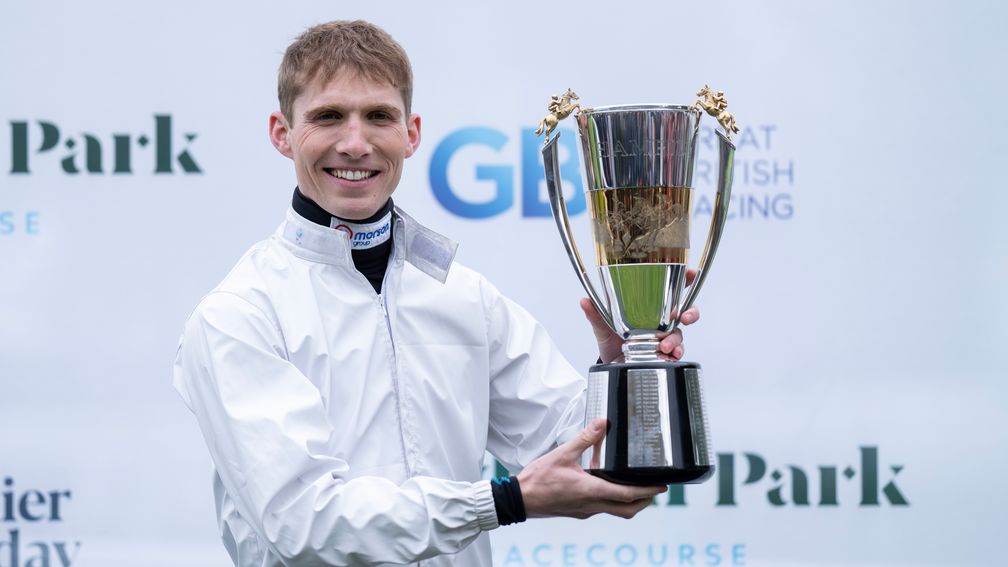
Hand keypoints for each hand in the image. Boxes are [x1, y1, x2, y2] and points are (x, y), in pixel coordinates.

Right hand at [517, 419, 665, 519]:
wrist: (520, 499)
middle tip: (655, 488)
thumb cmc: (538, 480)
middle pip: (627, 509)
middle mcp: (591, 504)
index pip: (627, 494)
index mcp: (591, 490)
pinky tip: (605, 481)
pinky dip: (611, 496)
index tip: (662, 486)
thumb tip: (601, 423)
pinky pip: (601, 506)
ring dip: (628, 500)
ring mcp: (585, 510)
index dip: (648, 490)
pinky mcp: (578, 510)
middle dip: (644, 501)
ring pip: (615, 510)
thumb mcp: (562, 454)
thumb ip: (584, 439)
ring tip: (635, 485)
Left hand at [579, 268, 699, 362]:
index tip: (691, 273)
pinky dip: (674, 354)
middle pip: (685, 311)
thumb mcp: (602, 325)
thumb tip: (584, 301)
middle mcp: (660, 321)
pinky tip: (669, 356)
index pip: (672, 289)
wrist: (610, 363)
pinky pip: (675, 353)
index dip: (686, 279)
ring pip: (680, 334)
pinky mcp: (663, 354)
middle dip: (690, 313)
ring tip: (664, 346)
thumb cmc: (611, 339)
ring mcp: (663, 337)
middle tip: (684, 317)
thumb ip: (595, 313)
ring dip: (676, 339)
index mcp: (650, 307)